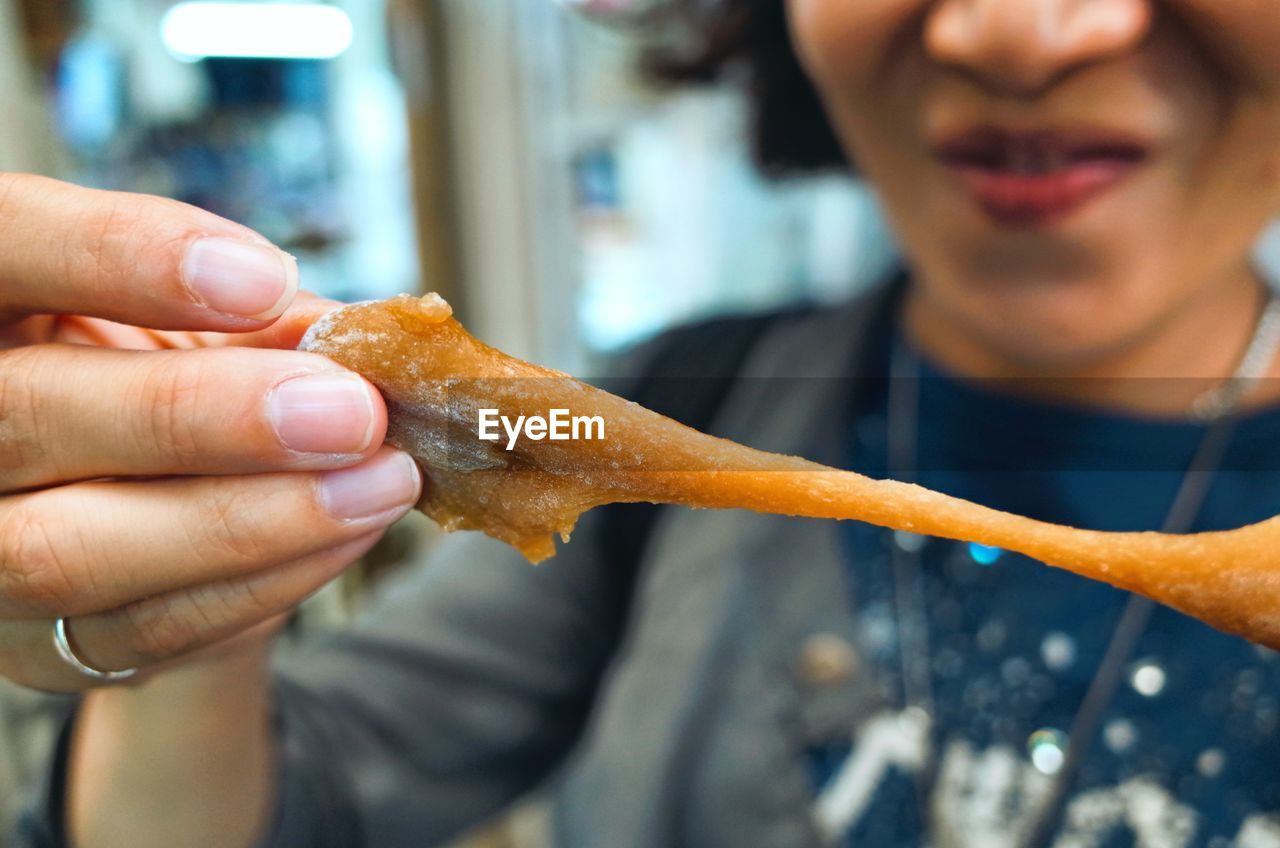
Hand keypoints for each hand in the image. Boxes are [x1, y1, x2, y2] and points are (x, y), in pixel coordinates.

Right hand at [0, 174, 421, 691]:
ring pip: (70, 549)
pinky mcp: (29, 647)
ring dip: (251, 521)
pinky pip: (139, 630)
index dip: (117, 256)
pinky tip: (352, 530)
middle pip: (26, 417)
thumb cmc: (167, 377)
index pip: (2, 244)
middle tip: (351, 411)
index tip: (262, 279)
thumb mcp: (199, 321)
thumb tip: (370, 342)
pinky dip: (261, 583)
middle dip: (203, 417)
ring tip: (380, 479)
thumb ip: (259, 318)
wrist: (131, 504)